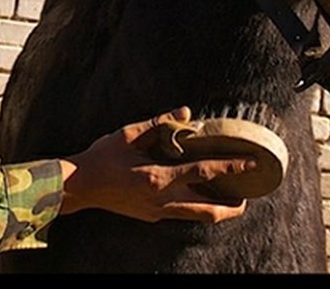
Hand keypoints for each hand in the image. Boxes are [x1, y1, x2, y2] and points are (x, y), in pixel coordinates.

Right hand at [58, 107, 249, 223]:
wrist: (79, 186)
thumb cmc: (102, 157)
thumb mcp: (129, 134)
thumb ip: (160, 124)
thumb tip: (186, 112)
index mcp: (158, 177)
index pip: (203, 172)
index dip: (230, 167)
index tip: (251, 163)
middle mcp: (162, 200)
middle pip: (209, 209)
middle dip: (233, 206)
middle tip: (248, 195)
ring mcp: (157, 212)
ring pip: (198, 217)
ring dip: (219, 210)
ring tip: (232, 199)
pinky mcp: (151, 216)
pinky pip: (183, 214)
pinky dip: (198, 207)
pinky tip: (202, 196)